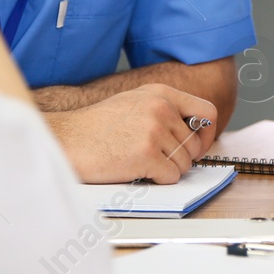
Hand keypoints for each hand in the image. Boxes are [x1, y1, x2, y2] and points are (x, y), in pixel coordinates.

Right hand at [44, 84, 217, 183]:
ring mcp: (155, 131)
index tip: (198, 146)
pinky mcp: (147, 154)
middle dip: (181, 158)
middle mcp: (162, 108)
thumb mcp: (134, 102)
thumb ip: (164, 109)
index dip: (207, 134)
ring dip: (167, 170)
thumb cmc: (95, 126)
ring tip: (141, 163)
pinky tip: (138, 171)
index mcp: (161, 93)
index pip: (206, 111)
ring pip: (184, 164)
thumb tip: (192, 130)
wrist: (66, 139)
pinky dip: (158, 180)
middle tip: (158, 160)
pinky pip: (171, 176)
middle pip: (194, 145)